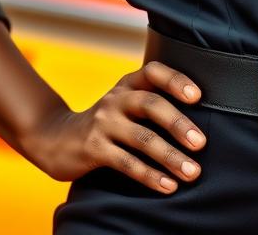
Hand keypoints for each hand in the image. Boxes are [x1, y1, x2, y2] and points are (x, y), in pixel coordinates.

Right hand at [20, 59, 206, 192]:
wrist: (56, 138)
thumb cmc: (106, 121)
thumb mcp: (125, 104)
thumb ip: (152, 103)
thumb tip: (198, 120)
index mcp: (128, 83)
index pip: (154, 72)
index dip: (176, 80)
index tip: (198, 97)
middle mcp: (116, 99)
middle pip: (151, 105)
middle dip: (179, 124)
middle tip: (201, 143)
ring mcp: (103, 123)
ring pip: (142, 139)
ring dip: (170, 156)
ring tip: (192, 172)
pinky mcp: (93, 148)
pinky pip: (126, 163)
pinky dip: (150, 175)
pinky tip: (168, 185)